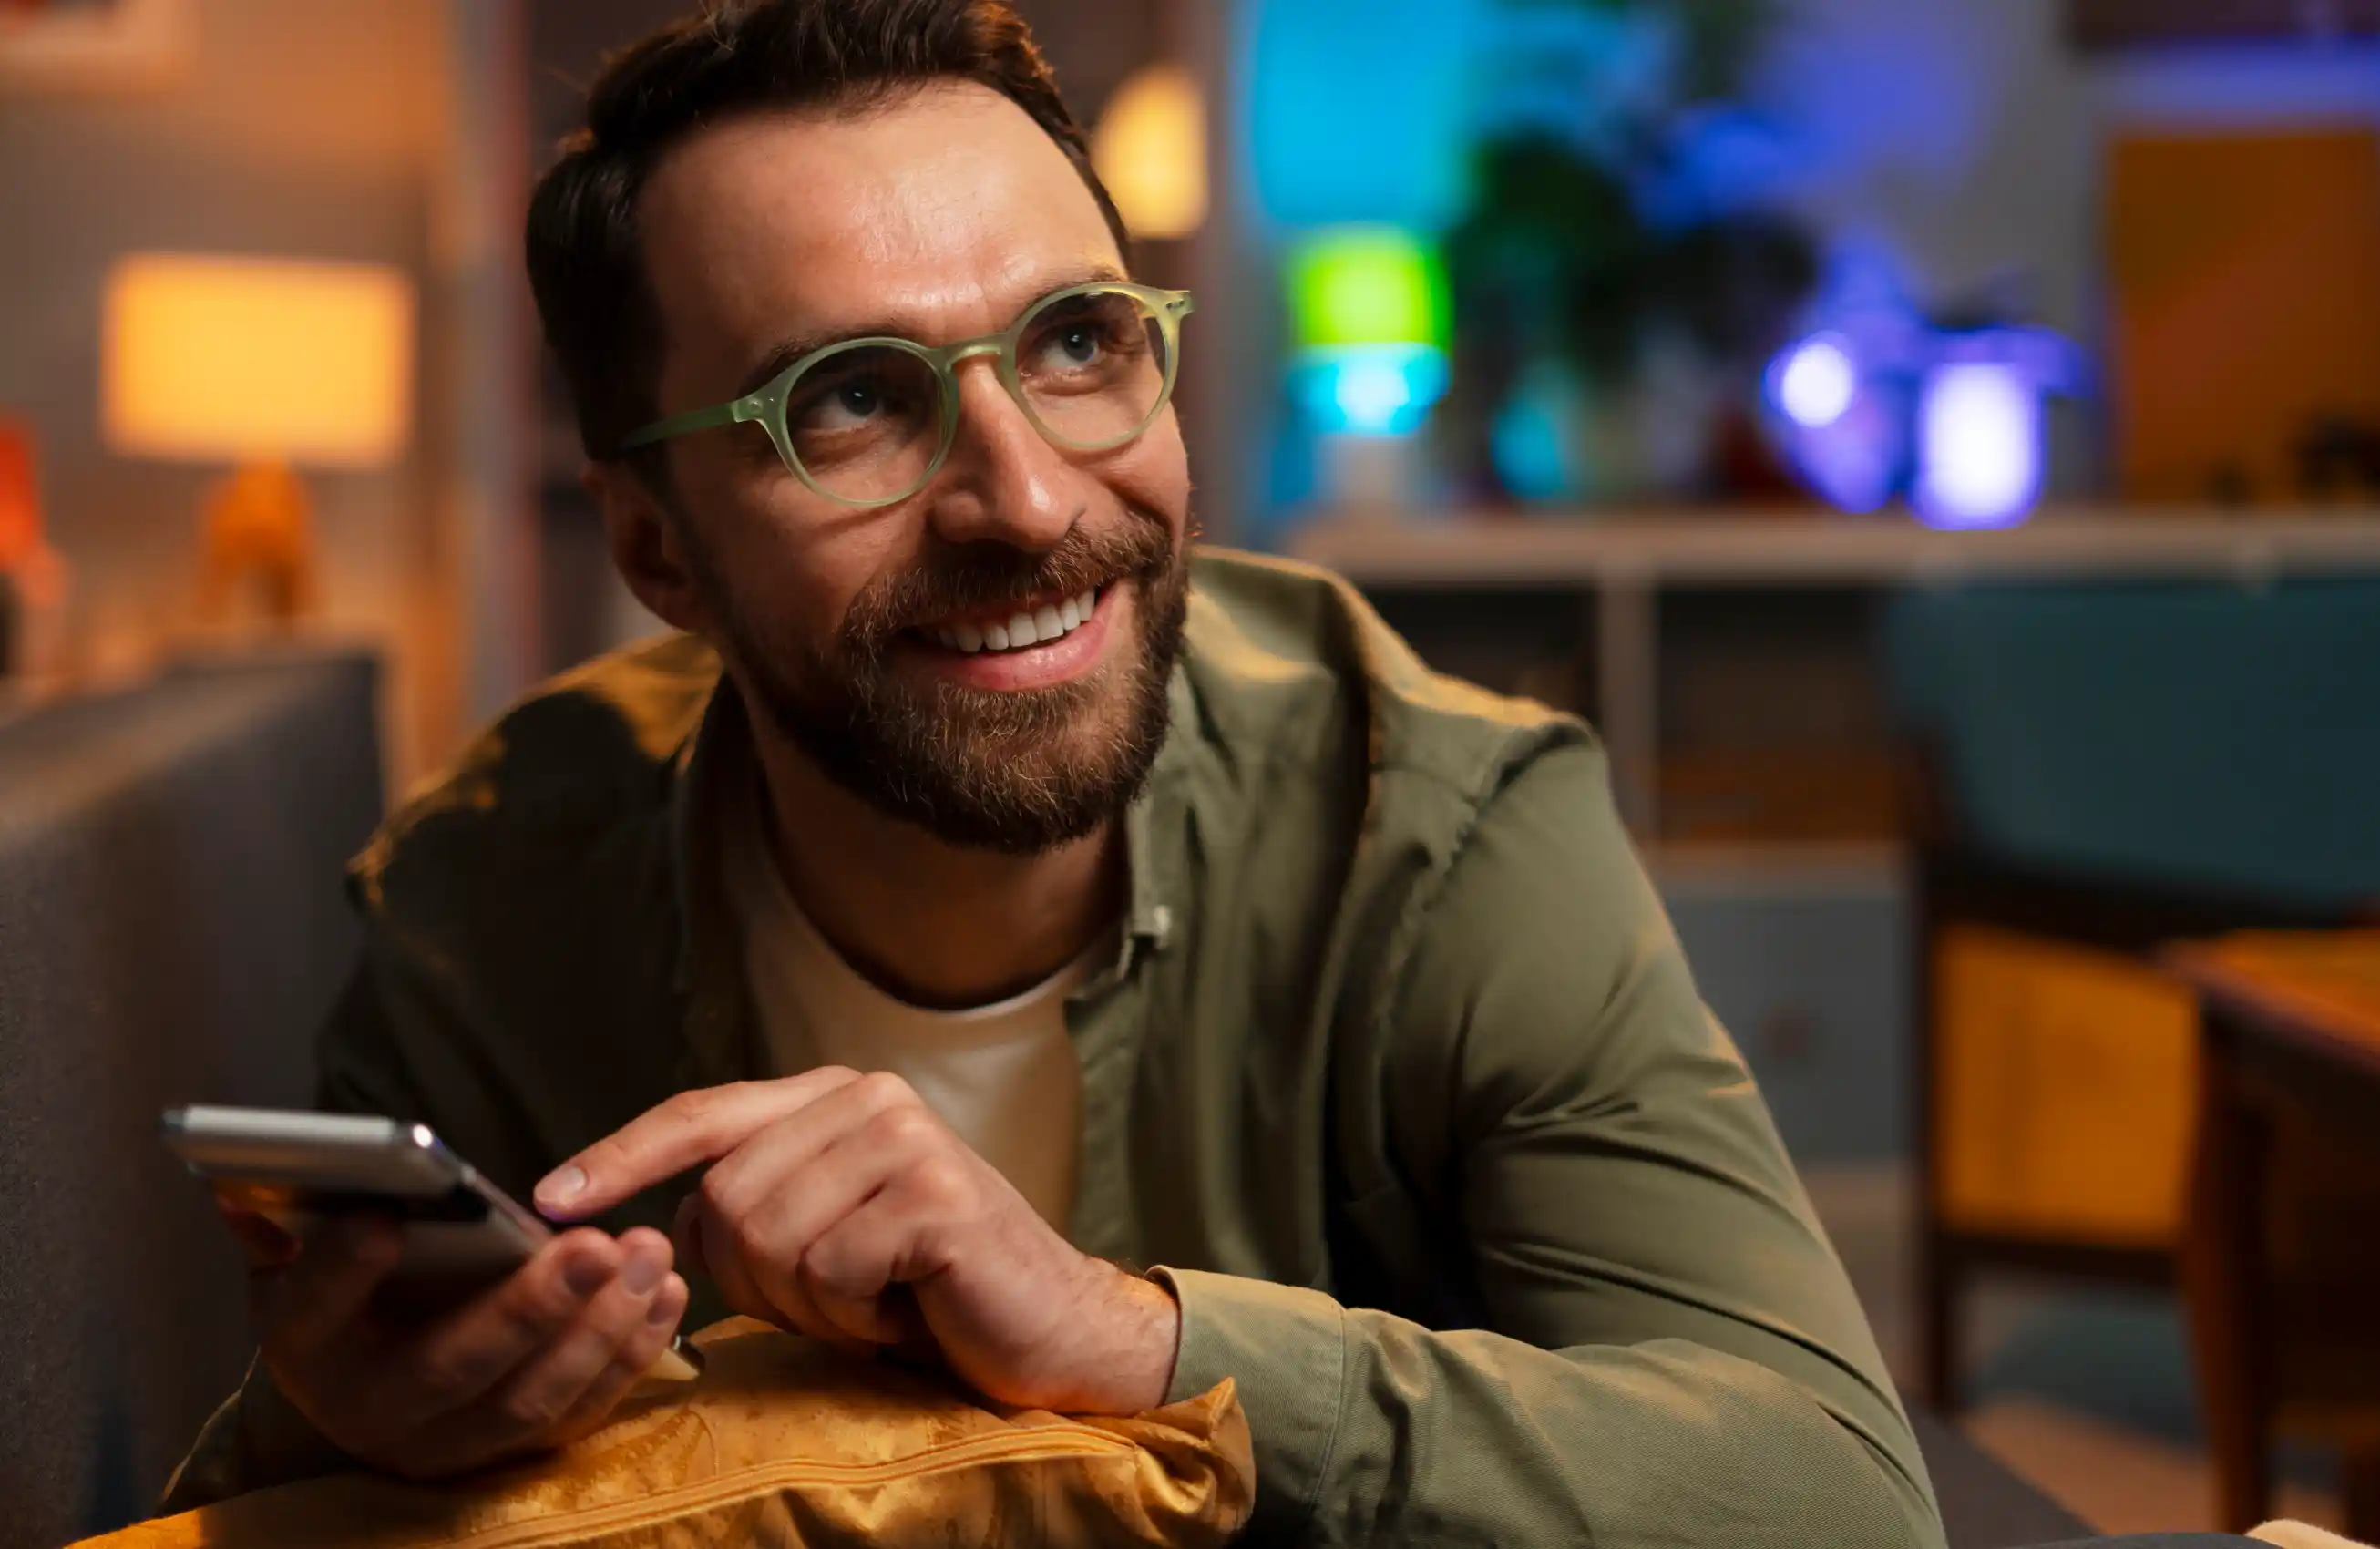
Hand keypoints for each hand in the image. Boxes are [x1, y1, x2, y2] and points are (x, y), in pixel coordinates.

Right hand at [217, 1196, 689, 1479]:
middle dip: (529, 1309)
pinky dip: (631, 1354)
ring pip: (532, 1399)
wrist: (380, 1377)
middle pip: (452, 1368)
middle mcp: (376, 1413)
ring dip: (600, 1328)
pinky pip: (582, 1411)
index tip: (382, 1221)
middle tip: (594, 1245)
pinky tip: (666, 1292)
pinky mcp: (520, 1450)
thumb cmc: (349, 1295)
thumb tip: (242, 1181)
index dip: (340, 1273)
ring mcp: (452, 1443)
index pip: (311, 1313)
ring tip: (647, 1254)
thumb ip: (282, 1219)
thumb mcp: (297, 1256)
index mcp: (307, 1352)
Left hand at [535, 1069, 1179, 1415]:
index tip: (550, 1198)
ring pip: (766, 1238)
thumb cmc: (928, 1295)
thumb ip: (749, 1211)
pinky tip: (904, 1310)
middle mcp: (869, 1098)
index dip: (621, 1155)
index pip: (703, 1113)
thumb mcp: (823, 1242)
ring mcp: (906, 1138)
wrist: (1054, 1332)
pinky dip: (851, 1318)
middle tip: (835, 1300)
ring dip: (807, 1305)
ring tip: (874, 1301)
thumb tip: (653, 1227)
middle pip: (722, 1200)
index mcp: (835, 1096)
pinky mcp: (935, 1196)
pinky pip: (826, 1271)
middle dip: (755, 1281)